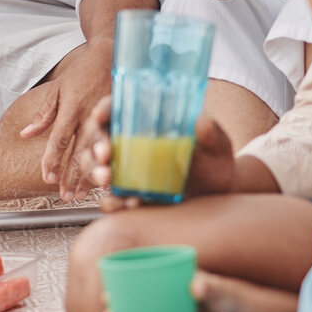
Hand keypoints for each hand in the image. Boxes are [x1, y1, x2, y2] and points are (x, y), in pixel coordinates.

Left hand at [21, 40, 112, 198]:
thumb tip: (25, 134)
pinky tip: (105, 177)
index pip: (59, 139)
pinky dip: (110, 163)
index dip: (52, 159)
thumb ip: (44, 114)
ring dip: (89, 174)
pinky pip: (116, 145)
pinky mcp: (123, 118)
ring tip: (81, 193)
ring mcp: (109, 117)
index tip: (47, 177)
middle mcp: (90, 114)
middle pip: (79, 151)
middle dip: (71, 175)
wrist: (111, 53)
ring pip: (98, 152)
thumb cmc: (82, 72)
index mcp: (72, 107)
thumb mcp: (58, 89)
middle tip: (64, 195)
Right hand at [77, 98, 236, 206]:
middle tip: (105, 154)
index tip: (100, 115)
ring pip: (95, 166)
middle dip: (95, 144)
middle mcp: (128, 143)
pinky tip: (129, 203)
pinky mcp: (127, 194)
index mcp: (146, 121)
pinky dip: (113, 202)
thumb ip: (211, 134)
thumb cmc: (214, 162)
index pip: (118, 108)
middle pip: (98, 137)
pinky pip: (110, 199)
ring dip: (95, 171)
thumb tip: (202, 121)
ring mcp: (124, 170)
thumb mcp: (217, 146)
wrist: (216, 196)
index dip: (105, 109)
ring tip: (108, 179)